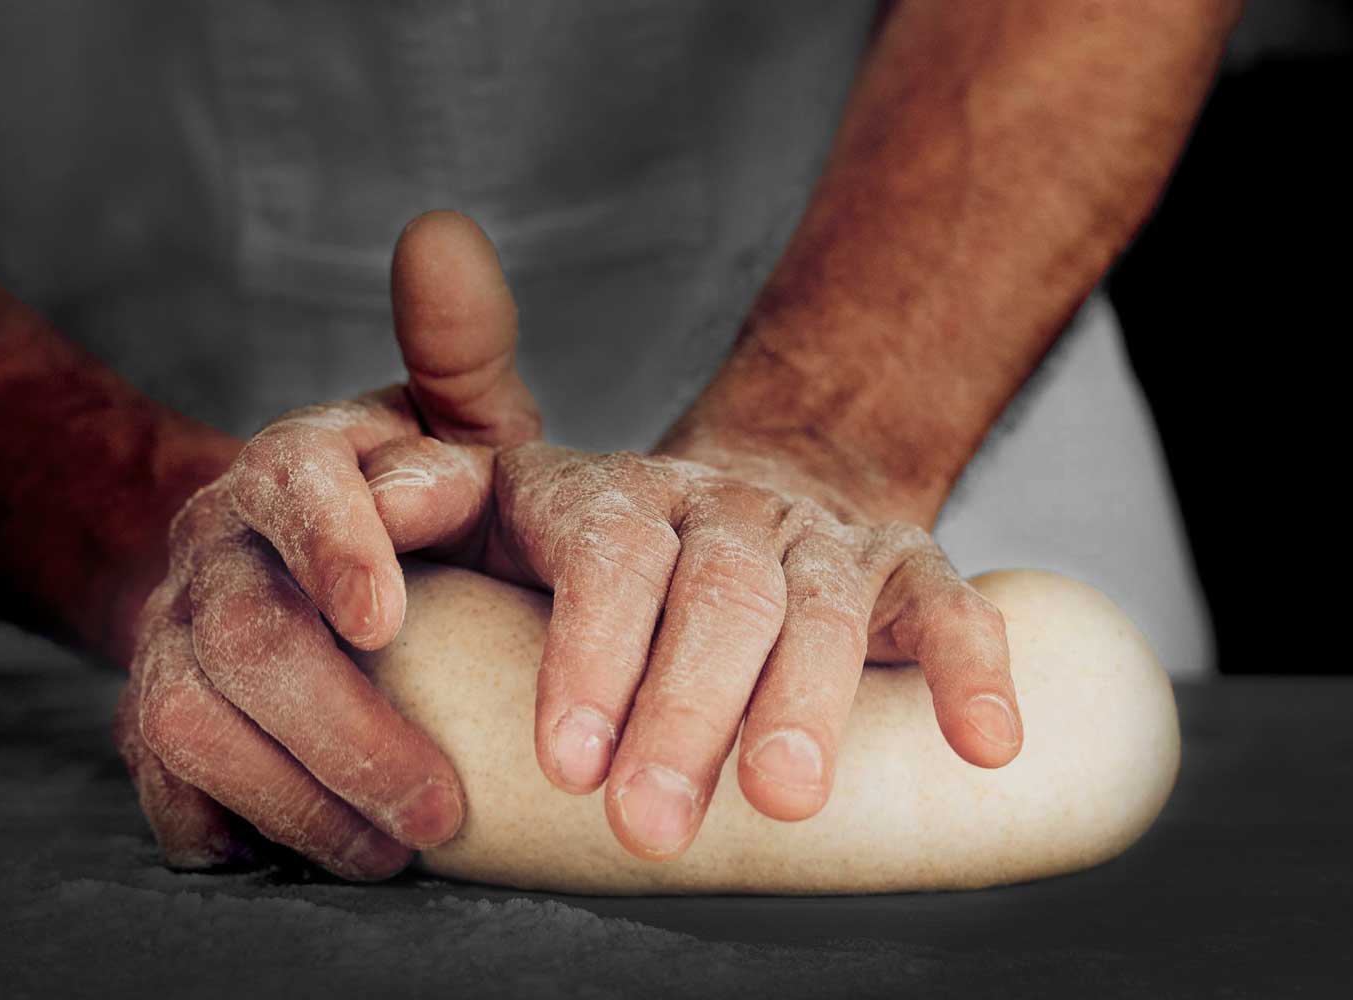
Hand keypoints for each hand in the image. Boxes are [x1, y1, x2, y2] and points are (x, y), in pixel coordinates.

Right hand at [113, 212, 539, 878]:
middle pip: (245, 636)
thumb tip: (445, 231)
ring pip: (193, 723)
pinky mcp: (158, 723)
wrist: (292, 565)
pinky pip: (168, 786)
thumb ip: (459, 351)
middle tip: (442, 806)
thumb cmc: (408, 499)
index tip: (386, 620)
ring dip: (298, 796)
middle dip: (343, 727)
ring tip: (397, 852)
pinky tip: (317, 853)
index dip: (334, 547)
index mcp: (294, 466)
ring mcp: (174, 638)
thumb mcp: (448, 423)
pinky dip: (234, 827)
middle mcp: (218, 549)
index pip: (292, 484)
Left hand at [364, 440, 1022, 860]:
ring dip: (806, 702)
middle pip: (714, 591)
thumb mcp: (509, 503)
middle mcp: (722, 508)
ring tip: (780, 799)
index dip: (590, 651)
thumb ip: (432, 491)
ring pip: (821, 605)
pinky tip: (988, 745)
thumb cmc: (606, 545)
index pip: (606, 554)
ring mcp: (817, 536)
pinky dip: (970, 668)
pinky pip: (948, 605)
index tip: (568, 764)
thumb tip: (364, 499)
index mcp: (621, 499)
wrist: (742, 492)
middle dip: (684, 708)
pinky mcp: (903, 566)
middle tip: (651, 824)